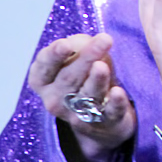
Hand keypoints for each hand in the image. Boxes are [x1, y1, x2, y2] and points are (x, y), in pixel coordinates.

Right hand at [28, 32, 135, 161]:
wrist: (101, 120)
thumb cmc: (85, 79)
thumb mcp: (77, 60)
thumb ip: (79, 47)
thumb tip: (86, 41)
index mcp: (44, 82)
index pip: (43, 69)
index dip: (54, 56)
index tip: (64, 44)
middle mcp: (56, 101)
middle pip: (69, 78)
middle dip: (86, 57)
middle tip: (104, 39)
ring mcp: (78, 114)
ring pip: (88, 95)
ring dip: (96, 79)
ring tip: (102, 66)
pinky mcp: (104, 122)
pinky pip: (110, 112)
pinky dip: (115, 102)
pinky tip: (118, 92)